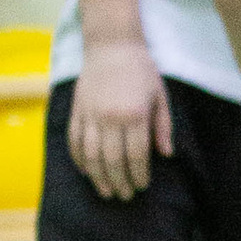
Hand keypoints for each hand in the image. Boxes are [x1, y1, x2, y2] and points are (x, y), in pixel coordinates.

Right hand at [69, 36, 172, 200]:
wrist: (111, 45)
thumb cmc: (141, 70)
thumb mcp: (160, 96)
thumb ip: (163, 127)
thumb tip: (167, 155)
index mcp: (134, 115)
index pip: (136, 155)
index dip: (139, 175)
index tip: (142, 186)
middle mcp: (110, 117)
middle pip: (113, 160)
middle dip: (120, 181)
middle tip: (125, 196)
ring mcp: (90, 114)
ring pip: (91, 155)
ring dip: (98, 177)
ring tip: (106, 191)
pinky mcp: (77, 110)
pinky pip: (74, 141)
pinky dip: (79, 159)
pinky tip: (86, 171)